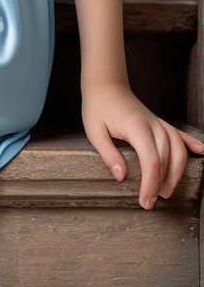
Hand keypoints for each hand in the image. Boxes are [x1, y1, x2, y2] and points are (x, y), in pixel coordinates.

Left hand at [81, 82, 203, 209]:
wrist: (106, 85)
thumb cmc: (98, 107)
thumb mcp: (94, 131)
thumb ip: (108, 154)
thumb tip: (121, 177)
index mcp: (137, 128)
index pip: (152, 161)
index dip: (151, 184)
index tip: (146, 201)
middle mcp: (153, 125)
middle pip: (167, 158)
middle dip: (162, 183)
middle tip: (152, 202)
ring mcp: (159, 123)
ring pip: (178, 148)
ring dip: (177, 171)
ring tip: (167, 190)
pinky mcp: (160, 122)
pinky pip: (180, 134)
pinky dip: (192, 143)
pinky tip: (202, 151)